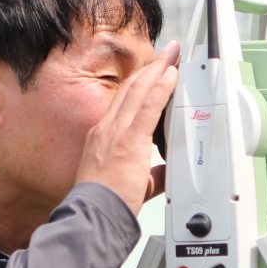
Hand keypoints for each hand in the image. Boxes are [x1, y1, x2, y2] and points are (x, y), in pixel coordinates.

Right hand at [75, 41, 179, 215]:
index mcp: (102, 137)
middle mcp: (107, 129)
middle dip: (150, 68)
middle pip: (130, 89)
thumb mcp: (128, 183)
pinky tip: (171, 75)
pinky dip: (161, 88)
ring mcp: (116, 133)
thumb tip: (163, 172)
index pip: (122, 101)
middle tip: (165, 53)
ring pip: (139, 91)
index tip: (150, 72)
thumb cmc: (106, 203)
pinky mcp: (129, 141)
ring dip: (158, 69)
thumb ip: (149, 174)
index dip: (138, 83)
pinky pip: (149, 106)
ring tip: (172, 54)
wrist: (95, 214)